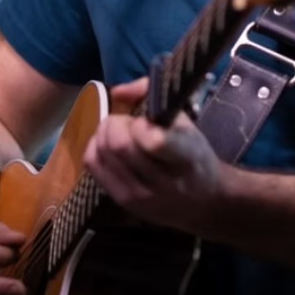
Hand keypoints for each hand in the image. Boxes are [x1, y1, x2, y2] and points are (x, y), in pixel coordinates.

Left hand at [83, 78, 224, 232]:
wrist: (201, 202)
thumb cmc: (193, 156)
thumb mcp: (187, 123)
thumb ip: (154, 95)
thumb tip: (118, 92)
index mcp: (186, 157)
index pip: (155, 142)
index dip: (141, 125)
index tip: (147, 120)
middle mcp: (163, 181)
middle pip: (119, 144)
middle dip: (118, 122)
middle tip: (129, 122)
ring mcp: (140, 195)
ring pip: (104, 151)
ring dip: (105, 132)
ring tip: (120, 132)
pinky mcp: (122, 201)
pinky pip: (92, 163)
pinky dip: (95, 145)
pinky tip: (109, 144)